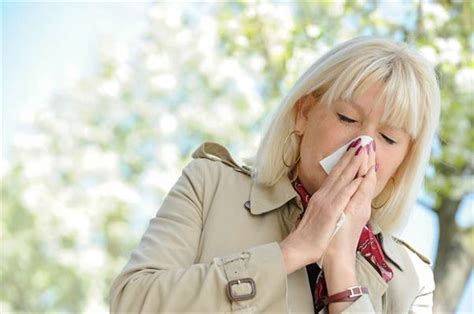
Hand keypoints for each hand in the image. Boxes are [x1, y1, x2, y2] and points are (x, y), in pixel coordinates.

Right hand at [279, 138, 367, 273]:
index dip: (345, 160)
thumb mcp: (317, 215)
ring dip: (353, 164)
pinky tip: (360, 177)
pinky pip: (343, 196)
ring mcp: (327, 203)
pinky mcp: (331, 213)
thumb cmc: (310, 235)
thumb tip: (331, 196)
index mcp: (322, 197)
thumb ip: (324, 203)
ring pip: (342, 179)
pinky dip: (352, 185)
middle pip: (339, 172)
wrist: (299, 248)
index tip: (354, 148)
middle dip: (351, 155)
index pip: (336, 175)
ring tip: (363, 150)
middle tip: (361, 141)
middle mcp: (324, 196)